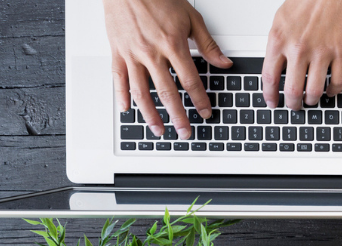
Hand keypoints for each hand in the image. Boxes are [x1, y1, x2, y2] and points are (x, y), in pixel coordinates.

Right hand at [103, 0, 230, 138]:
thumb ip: (208, 44)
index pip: (190, 81)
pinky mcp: (117, 52)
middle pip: (167, 92)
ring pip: (141, 92)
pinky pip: (118, 79)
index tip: (206, 112)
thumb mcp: (190, 17)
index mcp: (173, 45)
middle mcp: (151, 53)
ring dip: (151, 114)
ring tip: (159, 130)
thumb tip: (224, 63)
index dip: (200, 100)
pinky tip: (127, 110)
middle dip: (178, 116)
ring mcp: (132, 54)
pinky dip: (121, 96)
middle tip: (185, 132)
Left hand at [263, 0, 341, 109]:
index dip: (270, 95)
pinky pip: (338, 81)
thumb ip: (277, 44)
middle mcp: (299, 48)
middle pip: (293, 90)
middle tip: (294, 105)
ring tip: (312, 99)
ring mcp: (321, 52)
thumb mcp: (281, 20)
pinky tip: (331, 90)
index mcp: (279, 40)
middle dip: (293, 103)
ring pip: (315, 90)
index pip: (270, 77)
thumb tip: (275, 66)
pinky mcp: (341, 52)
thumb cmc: (307, 0)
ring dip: (312, 99)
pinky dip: (334, 91)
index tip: (272, 102)